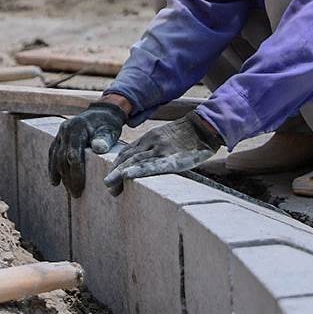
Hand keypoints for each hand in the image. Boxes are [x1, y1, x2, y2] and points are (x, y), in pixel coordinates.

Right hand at [48, 101, 127, 196]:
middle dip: (68, 178)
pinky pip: (53, 154)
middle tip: (75, 194)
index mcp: (77, 128)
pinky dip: (53, 168)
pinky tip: (55, 181)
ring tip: (67, 190)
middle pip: (62, 158)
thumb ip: (105, 138)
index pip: (73, 155)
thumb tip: (98, 147)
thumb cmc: (108, 123)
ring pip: (55, 157)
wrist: (102, 111)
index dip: (76, 173)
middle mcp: (65, 130)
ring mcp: (60, 134)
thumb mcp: (110, 129)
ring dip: (59, 175)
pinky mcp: (59, 137)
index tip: (79, 188)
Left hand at [103, 112, 222, 194]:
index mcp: (150, 137)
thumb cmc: (189, 135)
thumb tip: (146, 162)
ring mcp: (161, 149)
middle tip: (107, 186)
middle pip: (128, 158)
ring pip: (135, 161)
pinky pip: (152, 165)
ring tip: (111, 187)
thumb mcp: (167, 137)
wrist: (204, 127)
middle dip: (115, 172)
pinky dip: (137, 170)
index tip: (110, 176)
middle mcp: (152, 142)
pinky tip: (127, 176)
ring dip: (120, 174)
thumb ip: (155, 147)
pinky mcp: (172, 158)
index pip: (127, 151)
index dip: (117, 164)